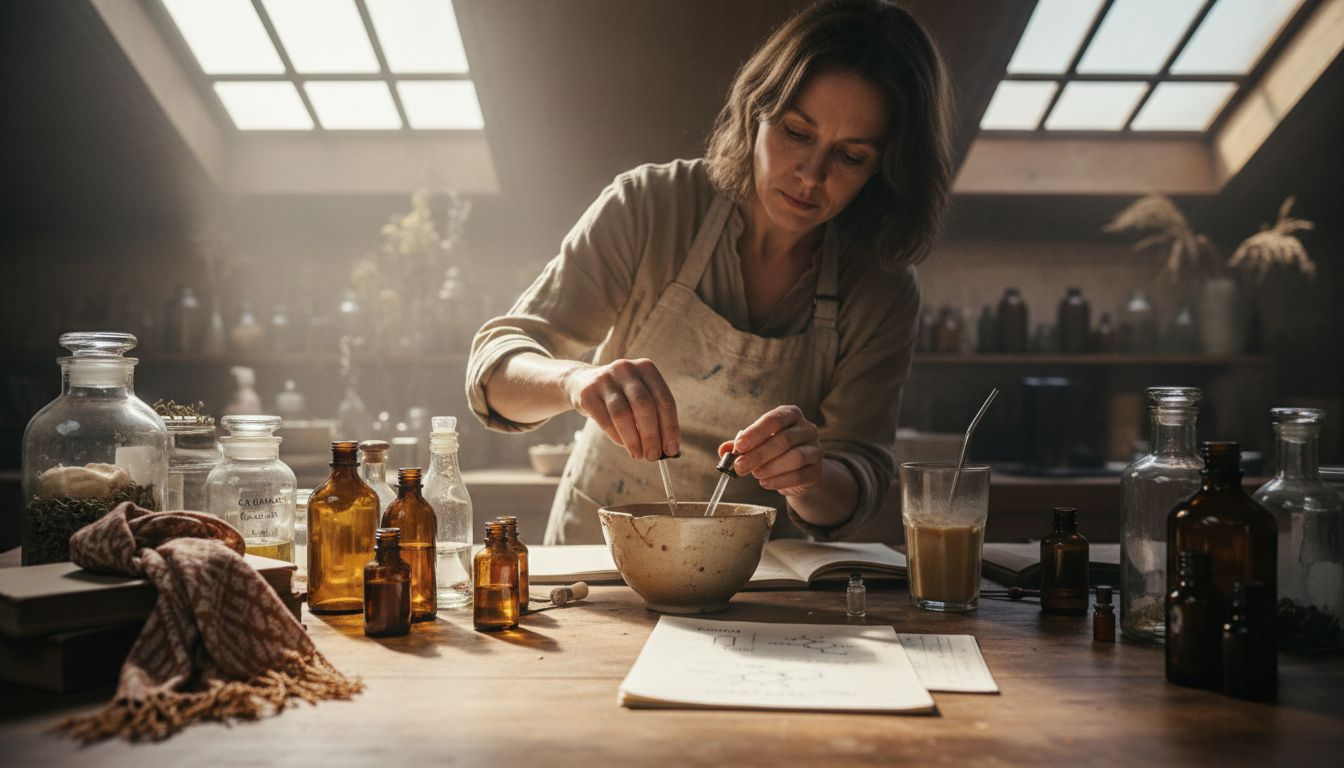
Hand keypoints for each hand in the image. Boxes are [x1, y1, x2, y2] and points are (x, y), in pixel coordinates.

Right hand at [563, 358, 679, 460]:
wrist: (582, 382)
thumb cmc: (621, 395)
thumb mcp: (639, 397)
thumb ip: (655, 418)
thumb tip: (668, 450)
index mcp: (646, 368)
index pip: (664, 400)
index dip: (670, 427)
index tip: (671, 450)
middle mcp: (626, 369)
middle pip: (644, 406)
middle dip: (651, 436)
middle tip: (653, 456)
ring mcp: (605, 379)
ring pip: (623, 414)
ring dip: (633, 440)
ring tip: (638, 455)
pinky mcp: (588, 392)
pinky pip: (605, 420)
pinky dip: (616, 437)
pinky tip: (623, 445)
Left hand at [718, 405, 822, 495]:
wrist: (799, 469)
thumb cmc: (773, 450)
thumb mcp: (756, 443)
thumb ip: (740, 445)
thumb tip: (724, 450)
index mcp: (790, 414)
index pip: (773, 420)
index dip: (755, 433)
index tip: (739, 446)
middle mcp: (807, 428)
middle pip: (784, 439)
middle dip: (758, 454)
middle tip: (739, 467)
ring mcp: (816, 449)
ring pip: (795, 457)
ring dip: (771, 467)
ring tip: (755, 475)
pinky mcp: (817, 470)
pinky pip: (800, 475)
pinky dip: (780, 480)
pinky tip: (765, 483)